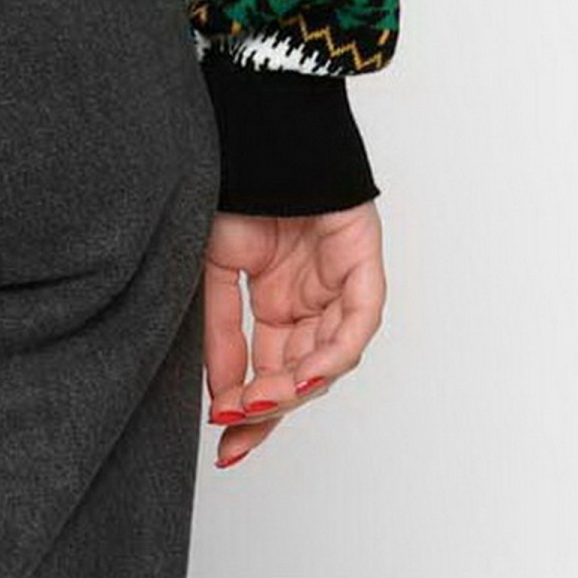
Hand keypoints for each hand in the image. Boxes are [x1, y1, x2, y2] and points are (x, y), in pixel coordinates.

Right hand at [201, 200, 385, 468]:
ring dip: (293, 386)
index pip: (268, 370)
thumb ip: (222, 331)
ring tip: (257, 400)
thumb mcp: (215, 267)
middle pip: (299, 375)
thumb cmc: (239, 186)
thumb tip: (223, 394)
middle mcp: (311, 303)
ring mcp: (338, 289)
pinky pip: (356, 325)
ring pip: (328, 360)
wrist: (261, 134)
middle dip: (269, 409)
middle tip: (236, 432)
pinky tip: (303, 372)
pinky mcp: (363, 271)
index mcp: (276, 302)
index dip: (250, 411)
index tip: (225, 444)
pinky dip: (333, 353)